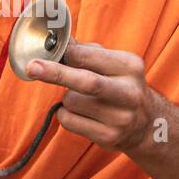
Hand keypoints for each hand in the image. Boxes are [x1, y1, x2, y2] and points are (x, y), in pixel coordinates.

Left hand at [25, 37, 153, 154]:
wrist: (146, 125)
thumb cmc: (120, 85)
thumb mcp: (113, 64)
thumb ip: (86, 52)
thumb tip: (57, 41)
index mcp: (130, 67)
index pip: (91, 56)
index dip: (67, 53)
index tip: (47, 50)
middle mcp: (129, 93)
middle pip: (86, 82)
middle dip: (56, 73)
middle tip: (32, 67)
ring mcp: (120, 118)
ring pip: (71, 102)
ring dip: (66, 98)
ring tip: (82, 99)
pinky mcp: (108, 137)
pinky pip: (69, 121)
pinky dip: (66, 114)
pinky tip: (81, 114)